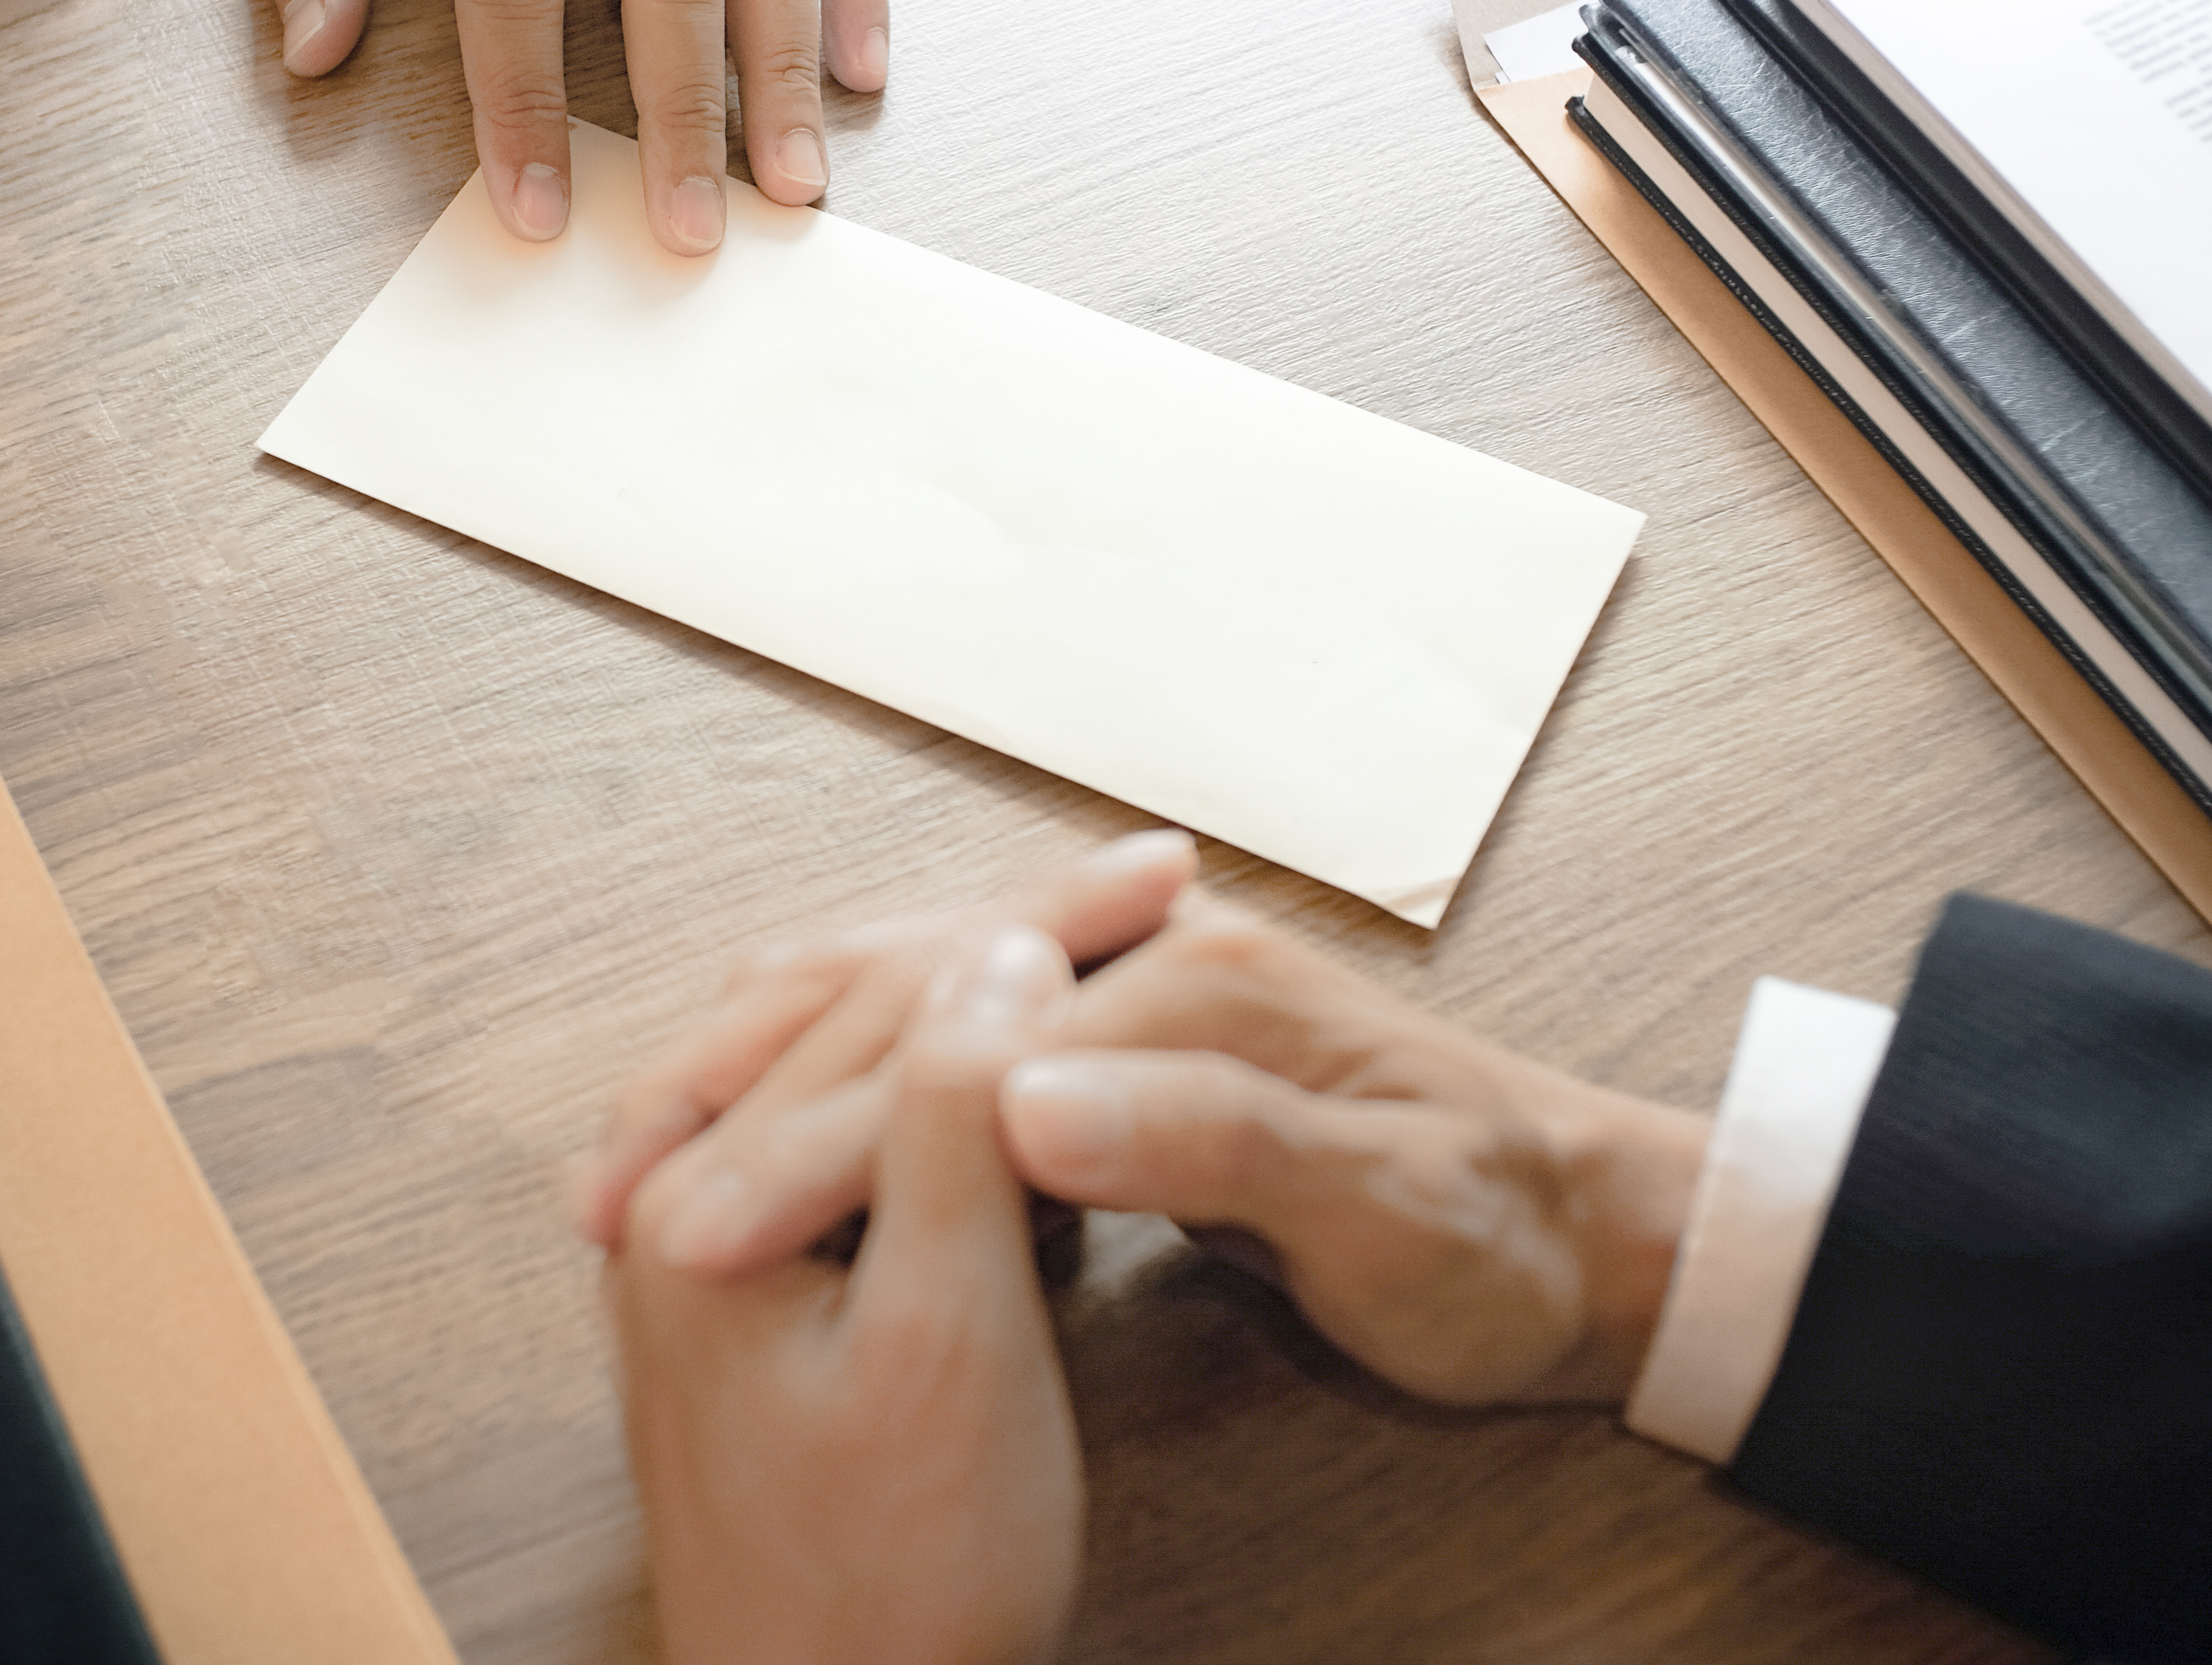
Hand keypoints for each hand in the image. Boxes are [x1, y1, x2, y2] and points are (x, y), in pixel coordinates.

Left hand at [611, 923, 1084, 1664]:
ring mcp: (709, 1245)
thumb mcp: (953, 1341)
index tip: (1166, 875)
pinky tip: (1022, 1062)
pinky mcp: (762, 1291)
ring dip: (974, 985)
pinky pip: (849, 1124)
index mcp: (702, 1197)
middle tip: (1152, 877)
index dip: (1041, 920)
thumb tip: (1003, 946)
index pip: (891, 998)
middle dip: (1009, 927)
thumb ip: (962, 1133)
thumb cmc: (898, 1579)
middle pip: (856, 1001)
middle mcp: (676, 1199)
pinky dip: (945, 1072)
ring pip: (849, 1051)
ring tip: (1096, 929)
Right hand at [619, 867, 1706, 1409]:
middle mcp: (1148, 970)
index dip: (806, 1153)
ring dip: (762, 1081)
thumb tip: (1025, 1092)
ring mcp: (1131, 1008)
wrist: (1601, 1241)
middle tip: (610, 1204)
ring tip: (642, 1173)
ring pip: (893, 1010)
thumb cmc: (1500, 1239)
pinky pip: (938, 1056)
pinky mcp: (1126, 1064)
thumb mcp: (1382, 1212)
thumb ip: (1213, 1148)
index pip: (939, 1060)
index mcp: (1190, 993)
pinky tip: (770, 1160)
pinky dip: (831, 1098)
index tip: (688, 1238)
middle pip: (887, 1000)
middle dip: (737, 1095)